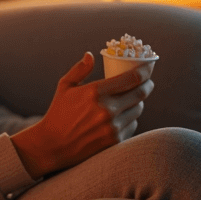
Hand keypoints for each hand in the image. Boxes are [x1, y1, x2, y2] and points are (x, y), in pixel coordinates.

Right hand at [11, 52, 153, 178]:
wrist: (53, 145)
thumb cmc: (58, 113)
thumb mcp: (64, 87)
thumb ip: (79, 70)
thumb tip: (91, 55)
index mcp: (95, 92)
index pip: (132, 78)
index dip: (144, 72)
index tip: (147, 69)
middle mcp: (107, 109)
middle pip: (141, 93)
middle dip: (147, 85)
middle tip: (146, 82)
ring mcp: (113, 126)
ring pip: (138, 109)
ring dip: (137, 103)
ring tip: (129, 101)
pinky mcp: (116, 140)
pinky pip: (133, 125)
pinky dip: (130, 119)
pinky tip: (120, 117)